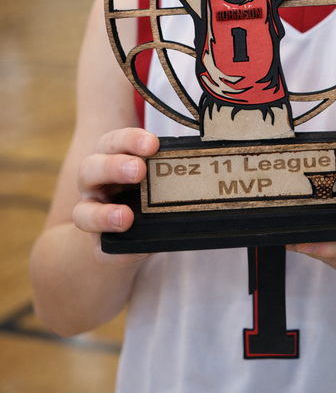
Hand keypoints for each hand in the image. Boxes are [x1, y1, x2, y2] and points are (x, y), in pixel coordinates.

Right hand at [72, 128, 158, 263]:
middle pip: (89, 169)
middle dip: (114, 167)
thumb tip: (197, 165)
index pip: (112, 142)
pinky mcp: (99, 243)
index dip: (130, 140)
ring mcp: (91, 213)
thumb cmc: (148, 186)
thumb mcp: (156, 171)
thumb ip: (167, 166)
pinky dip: (119, 252)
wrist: (131, 224)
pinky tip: (139, 251)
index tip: (153, 144)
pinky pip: (101, 250)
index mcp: (108, 157)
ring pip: (82, 212)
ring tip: (126, 218)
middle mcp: (94, 183)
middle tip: (139, 170)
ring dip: (104, 215)